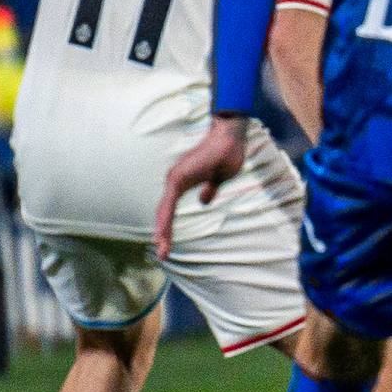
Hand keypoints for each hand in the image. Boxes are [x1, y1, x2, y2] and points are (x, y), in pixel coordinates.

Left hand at [154, 117, 251, 256]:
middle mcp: (175, 180)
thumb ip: (209, 189)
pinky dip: (165, 221)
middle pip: (165, 213)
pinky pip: (169, 204)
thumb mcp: (219, 178)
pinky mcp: (179, 178)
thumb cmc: (227, 154)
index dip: (168, 227)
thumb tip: (203, 201)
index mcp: (183, 181)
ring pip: (164, 211)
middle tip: (163, 254)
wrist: (229, 138)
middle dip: (164, 234)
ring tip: (162, 249)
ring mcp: (175, 179)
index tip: (166, 244)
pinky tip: (162, 234)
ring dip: (163, 231)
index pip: (171, 209)